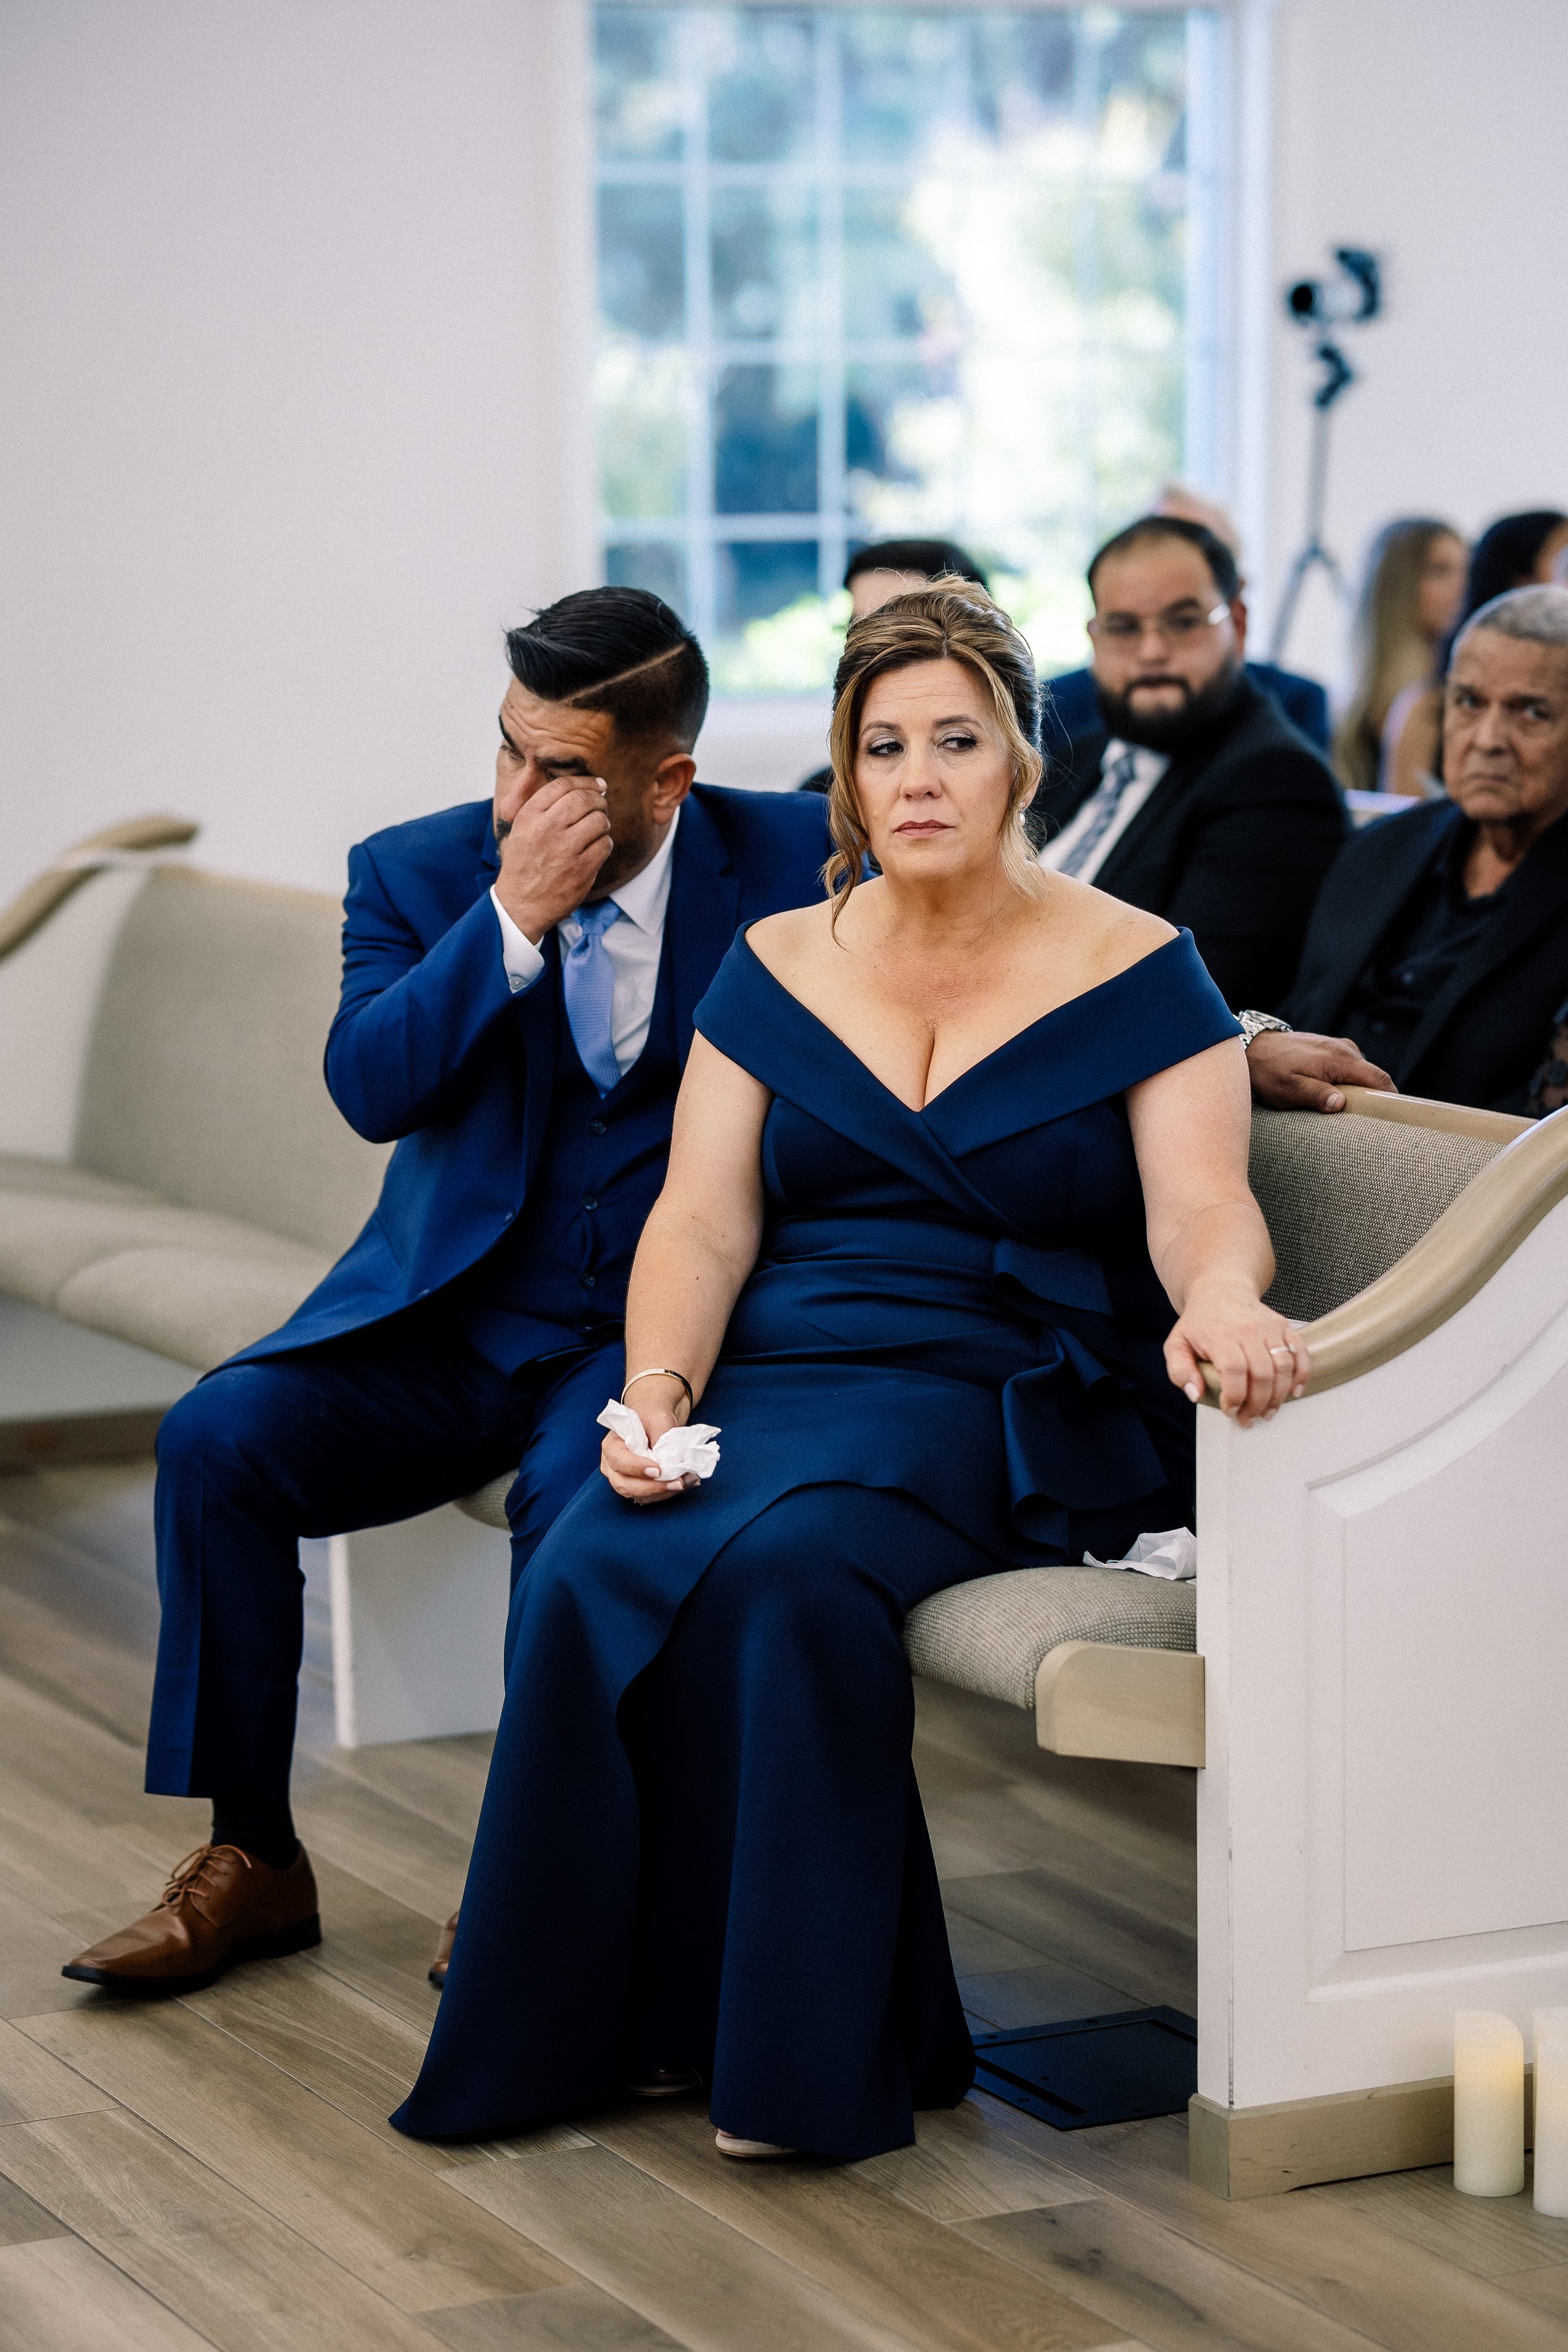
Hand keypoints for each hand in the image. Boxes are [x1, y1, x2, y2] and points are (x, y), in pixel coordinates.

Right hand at [494, 776, 612, 941]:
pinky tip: (595, 849)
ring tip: (596, 830)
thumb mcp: (522, 828)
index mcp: (530, 816)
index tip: (598, 784)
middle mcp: (547, 829)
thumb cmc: (524, 864)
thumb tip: (580, 784)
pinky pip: (605, 845)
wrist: (521, 904)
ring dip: (603, 823)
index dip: (586, 781)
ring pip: (599, 821)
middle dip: (599, 800)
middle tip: (602, 806)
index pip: (563, 785)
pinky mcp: (581, 869)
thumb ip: (543, 806)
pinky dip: (605, 844)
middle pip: (585, 799)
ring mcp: (565, 850)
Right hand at [599, 1381, 698, 1504]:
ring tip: (689, 1481)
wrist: (654, 1421)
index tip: (658, 1470)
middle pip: (625, 1485)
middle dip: (653, 1488)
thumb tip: (669, 1461)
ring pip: (639, 1495)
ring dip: (665, 1492)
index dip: (637, 1468)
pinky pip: (650, 1497)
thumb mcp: (657, 1418)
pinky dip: (668, 1493)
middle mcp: (612, 1466)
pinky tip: (686, 1483)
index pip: (619, 1461)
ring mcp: (623, 1479)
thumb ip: (660, 1438)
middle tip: (678, 1482)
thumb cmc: (651, 1416)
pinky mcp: (637, 1487)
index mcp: (611, 1445)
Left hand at [1164, 1287, 1309, 1425]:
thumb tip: (1195, 1394)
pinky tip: (1294, 1391)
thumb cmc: (1199, 1322)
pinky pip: (1300, 1352)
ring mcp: (1269, 1327)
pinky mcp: (1284, 1326)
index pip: (1234, 1372)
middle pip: (1262, 1374)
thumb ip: (1180, 1371)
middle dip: (1257, 1403)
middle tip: (1249, 1418)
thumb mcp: (1176, 1344)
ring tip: (1267, 1412)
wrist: (1221, 1290)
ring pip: (1283, 1367)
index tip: (1230, 1411)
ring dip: (1278, 1396)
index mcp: (1220, 1335)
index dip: (1234, 1397)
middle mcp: (1248, 1330)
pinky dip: (1302, 1374)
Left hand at [1247, 1028, 1394, 1114]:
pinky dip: (1349, 1084)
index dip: (1391, 1099)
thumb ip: (1316, 1095)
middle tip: (1370, 1122)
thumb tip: (1341, 1104)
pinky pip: (1350, 1070)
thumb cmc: (1269, 1070)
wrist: (1253, 1047)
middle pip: (1374, 1078)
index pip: (1379, 1079)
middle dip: (1375, 1099)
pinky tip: (1337, 1098)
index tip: (1394, 1118)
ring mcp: (1339, 1048)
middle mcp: (1345, 1050)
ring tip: (1351, 1113)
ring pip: (1362, 1074)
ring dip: (1360, 1092)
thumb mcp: (1289, 1088)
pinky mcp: (1331, 1051)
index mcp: (1340, 1059)